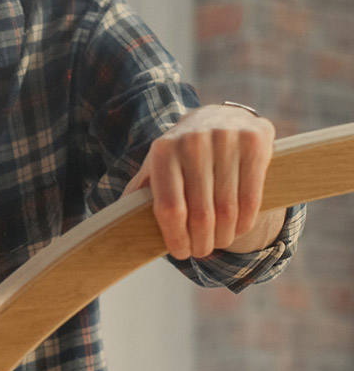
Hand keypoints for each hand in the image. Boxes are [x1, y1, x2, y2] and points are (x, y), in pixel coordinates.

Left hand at [124, 104, 283, 258]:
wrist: (218, 116)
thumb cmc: (181, 153)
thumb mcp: (156, 166)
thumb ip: (139, 192)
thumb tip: (114, 225)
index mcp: (163, 151)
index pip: (170, 208)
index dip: (176, 238)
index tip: (180, 253)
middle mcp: (193, 141)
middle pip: (200, 213)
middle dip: (201, 242)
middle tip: (201, 252)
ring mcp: (226, 138)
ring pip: (227, 209)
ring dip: (223, 236)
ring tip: (218, 242)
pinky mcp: (255, 141)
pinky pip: (251, 196)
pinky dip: (245, 221)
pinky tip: (237, 229)